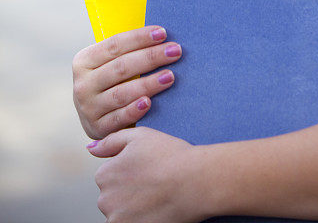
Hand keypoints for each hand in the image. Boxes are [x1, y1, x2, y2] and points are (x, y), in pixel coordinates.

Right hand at [72, 26, 181, 139]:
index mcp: (84, 61)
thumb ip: (127, 51)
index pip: (114, 45)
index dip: (139, 38)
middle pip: (121, 67)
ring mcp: (88, 108)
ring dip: (148, 84)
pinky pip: (119, 118)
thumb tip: (161, 34)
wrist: (95, 118)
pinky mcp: (97, 129)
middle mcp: (82, 84)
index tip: (163, 32)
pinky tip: (148, 103)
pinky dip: (134, 110)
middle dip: (151, 57)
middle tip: (175, 51)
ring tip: (169, 76)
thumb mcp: (109, 64)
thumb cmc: (111, 82)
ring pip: (121, 93)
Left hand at [88, 127, 211, 222]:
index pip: (110, 176)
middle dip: (129, 192)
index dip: (130, 172)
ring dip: (135, 208)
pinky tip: (157, 209)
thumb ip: (110, 141)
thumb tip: (91, 148)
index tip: (147, 170)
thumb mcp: (139, 136)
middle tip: (154, 183)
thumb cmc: (170, 156)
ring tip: (157, 196)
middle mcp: (105, 200)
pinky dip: (142, 218)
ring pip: (122, 214)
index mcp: (104, 175)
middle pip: (114, 197)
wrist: (194, 181)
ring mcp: (117, 220)